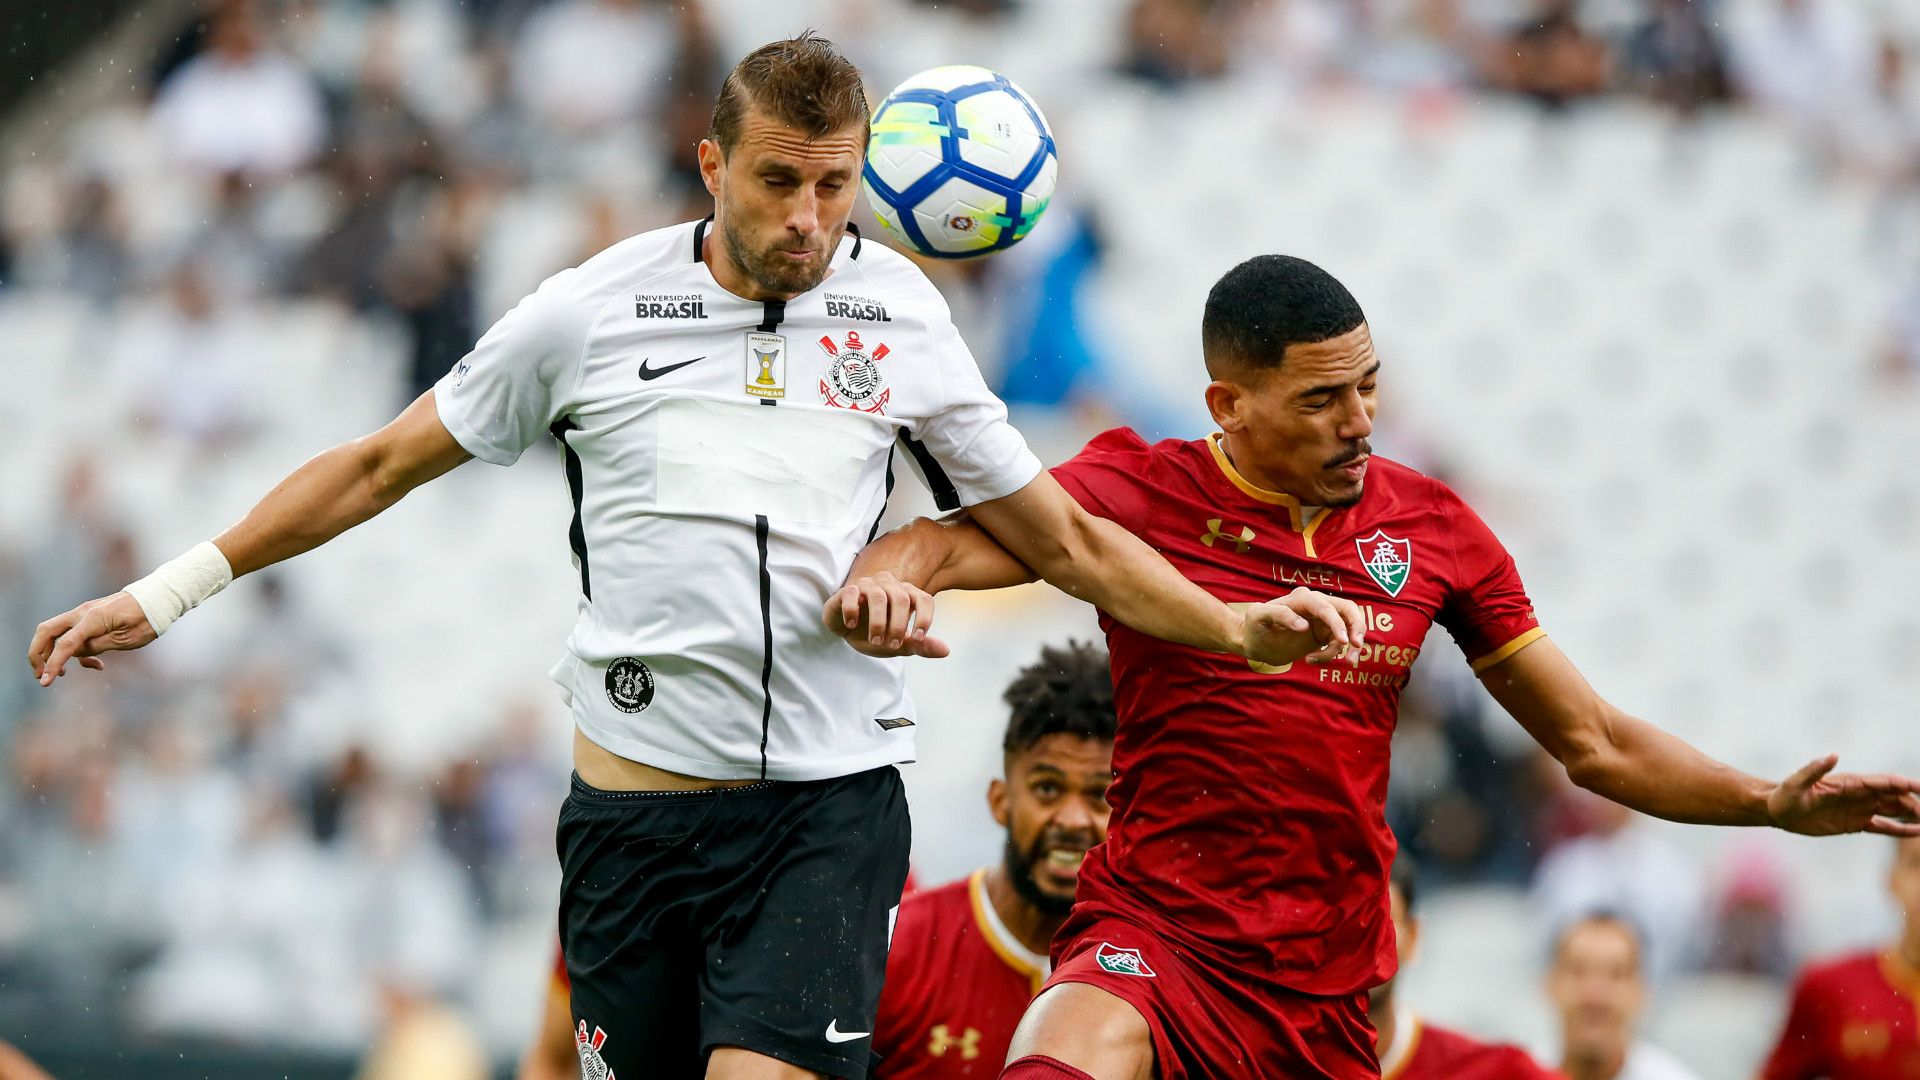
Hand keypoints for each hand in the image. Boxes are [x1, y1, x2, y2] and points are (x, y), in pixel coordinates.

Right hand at [28, 592, 156, 685]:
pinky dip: (75, 649)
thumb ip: (96, 646)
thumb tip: (75, 653)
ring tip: (63, 674)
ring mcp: (84, 612)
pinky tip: (95, 664)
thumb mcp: (125, 639)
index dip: (52, 665)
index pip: (65, 644)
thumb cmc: (146, 619)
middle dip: (37, 654)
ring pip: (56, 632)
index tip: (45, 683)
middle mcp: (82, 612)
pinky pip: (72, 633)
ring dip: (54, 653)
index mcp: (92, 619)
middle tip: (41, 675)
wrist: (158, 598)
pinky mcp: (90, 616)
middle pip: (46, 631)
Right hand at [823, 571, 950, 658]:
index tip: (917, 638)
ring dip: (878, 621)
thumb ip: (920, 646)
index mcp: (907, 595)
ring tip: (875, 640)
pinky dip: (852, 610)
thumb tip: (946, 651)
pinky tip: (852, 625)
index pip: (924, 599)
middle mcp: (890, 586)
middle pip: (901, 598)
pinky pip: (851, 593)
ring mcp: (868, 585)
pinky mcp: (848, 589)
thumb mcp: (898, 644)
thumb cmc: (875, 633)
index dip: (924, 618)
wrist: (845, 630)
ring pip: (878, 596)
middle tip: (892, 645)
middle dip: (898, 625)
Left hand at [1239, 587, 1366, 668]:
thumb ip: (1278, 615)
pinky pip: (1339, 643)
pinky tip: (1311, 660)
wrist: (1254, 640)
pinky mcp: (1324, 633)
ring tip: (1347, 662)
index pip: (1326, 607)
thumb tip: (1304, 626)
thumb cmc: (1254, 626)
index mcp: (1302, 598)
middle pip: (1348, 609)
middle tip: (1356, 647)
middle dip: (1357, 627)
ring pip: (1350, 626)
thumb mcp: (1258, 617)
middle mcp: (1316, 604)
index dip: (1337, 623)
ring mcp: (1323, 619)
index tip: (1343, 642)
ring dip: (1353, 644)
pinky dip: (1333, 654)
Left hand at [1767, 755, 1919, 836]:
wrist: (1777, 811)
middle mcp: (1858, 794)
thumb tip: (1833, 755)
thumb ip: (1814, 769)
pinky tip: (1916, 832)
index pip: (1883, 782)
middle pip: (1894, 796)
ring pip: (1893, 810)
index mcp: (1849, 783)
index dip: (1904, 784)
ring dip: (1912, 814)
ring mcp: (1859, 808)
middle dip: (1914, 801)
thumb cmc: (1785, 795)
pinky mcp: (1855, 823)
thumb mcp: (1796, 783)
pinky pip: (1883, 826)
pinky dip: (1900, 829)